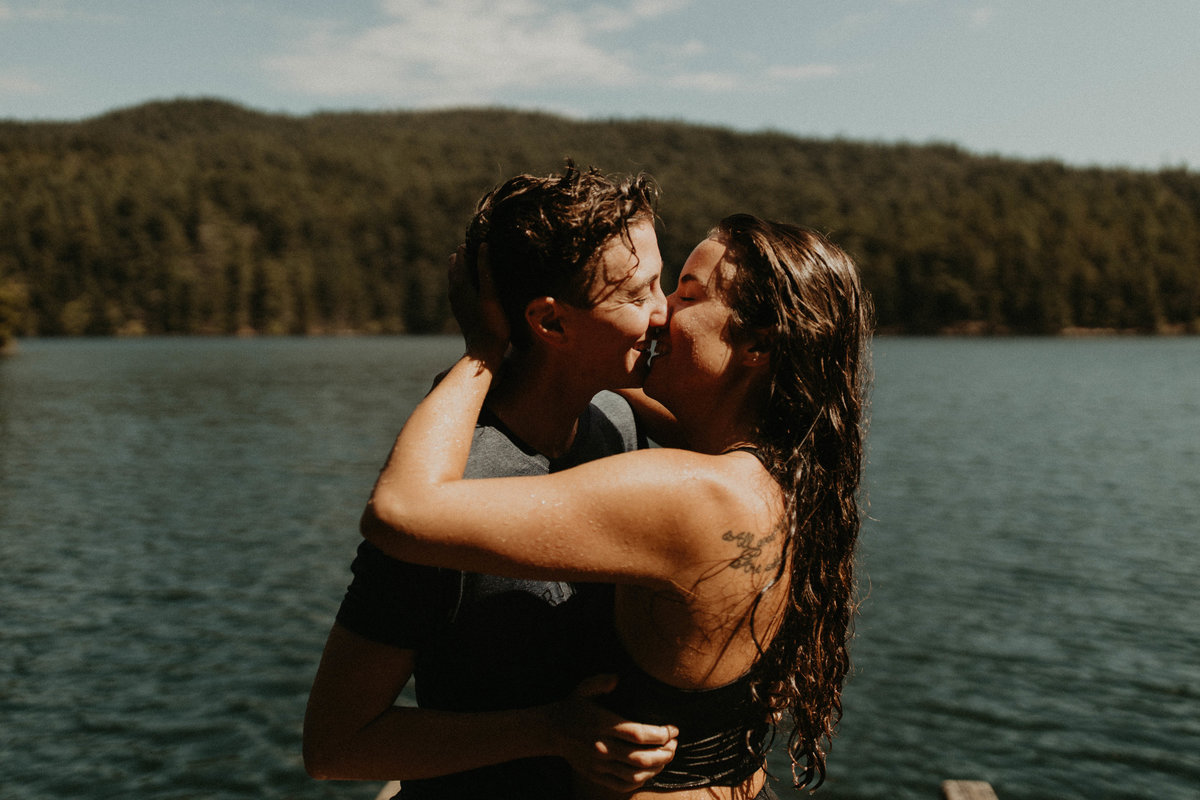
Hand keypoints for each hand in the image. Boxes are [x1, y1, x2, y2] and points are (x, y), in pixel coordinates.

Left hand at [448, 244, 507, 366]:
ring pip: (457, 274)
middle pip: (456, 262)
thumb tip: (484, 245)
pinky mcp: (461, 308)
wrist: (484, 351)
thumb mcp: (491, 295)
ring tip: (487, 267)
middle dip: (469, 255)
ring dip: (469, 267)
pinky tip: (482, 285)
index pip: (461, 254)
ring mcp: (456, 299)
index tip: (488, 244)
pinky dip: (469, 279)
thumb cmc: (491, 324)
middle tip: (488, 255)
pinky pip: (461, 286)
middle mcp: (454, 289)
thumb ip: (486, 270)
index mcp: (460, 283)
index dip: (473, 247)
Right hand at [546, 674, 677, 791]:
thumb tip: (618, 678)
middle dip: (665, 753)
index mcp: (603, 725)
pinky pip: (623, 784)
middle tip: (675, 745)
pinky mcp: (595, 775)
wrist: (551, 731)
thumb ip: (601, 681)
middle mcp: (602, 747)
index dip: (661, 734)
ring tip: (666, 757)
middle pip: (641, 757)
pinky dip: (640, 780)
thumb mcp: (584, 689)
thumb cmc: (573, 707)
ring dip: (657, 767)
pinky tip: (649, 771)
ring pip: (635, 774)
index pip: (639, 735)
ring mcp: (598, 764)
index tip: (673, 729)